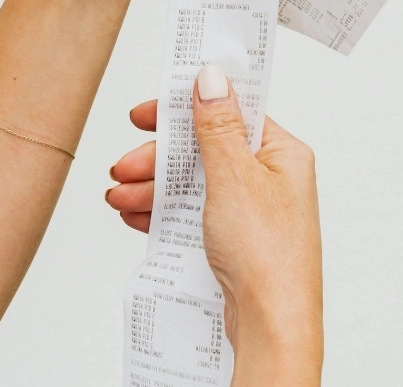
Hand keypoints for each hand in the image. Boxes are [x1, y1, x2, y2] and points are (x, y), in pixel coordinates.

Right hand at [108, 64, 322, 386]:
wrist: (271, 324)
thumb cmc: (267, 254)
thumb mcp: (234, 176)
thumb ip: (217, 126)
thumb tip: (211, 78)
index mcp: (282, 152)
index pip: (231, 112)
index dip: (188, 107)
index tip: (150, 111)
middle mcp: (271, 178)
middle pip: (205, 150)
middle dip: (160, 158)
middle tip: (125, 165)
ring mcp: (253, 210)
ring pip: (194, 184)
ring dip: (154, 187)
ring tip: (119, 196)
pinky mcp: (236, 239)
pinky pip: (194, 214)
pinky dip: (164, 212)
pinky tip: (137, 216)